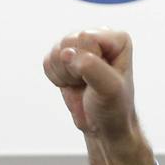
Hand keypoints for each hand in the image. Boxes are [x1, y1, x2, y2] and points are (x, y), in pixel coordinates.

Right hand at [42, 29, 155, 164]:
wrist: (103, 127)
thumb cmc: (113, 108)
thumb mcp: (109, 88)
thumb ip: (91, 67)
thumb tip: (66, 53)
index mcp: (117, 40)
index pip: (86, 38)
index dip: (86, 62)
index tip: (97, 80)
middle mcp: (99, 38)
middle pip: (68, 42)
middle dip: (73, 68)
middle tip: (88, 84)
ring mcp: (80, 47)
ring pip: (56, 51)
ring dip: (65, 74)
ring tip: (81, 84)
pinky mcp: (64, 58)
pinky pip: (48, 61)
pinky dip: (56, 77)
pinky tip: (72, 85)